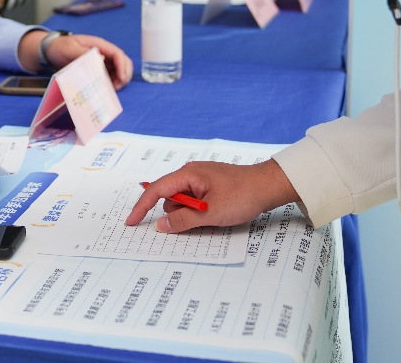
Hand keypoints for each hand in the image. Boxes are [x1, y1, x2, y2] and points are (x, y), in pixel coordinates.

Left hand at [44, 33, 132, 89]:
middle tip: (117, 87)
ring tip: (112, 89)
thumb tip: (102, 58)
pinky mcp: (98, 68)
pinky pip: (111, 76)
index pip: (118, 54)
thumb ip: (84, 53)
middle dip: (124, 74)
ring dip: (119, 80)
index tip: (121, 78)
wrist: (52, 50)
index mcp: (99, 45)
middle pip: (123, 62)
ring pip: (119, 70)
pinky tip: (106, 89)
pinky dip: (112, 83)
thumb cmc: (61, 47)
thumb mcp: (70, 48)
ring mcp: (102, 61)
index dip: (122, 66)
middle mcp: (104, 52)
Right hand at [125, 159, 298, 231]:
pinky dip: (197, 211)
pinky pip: (193, 201)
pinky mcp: (209, 186)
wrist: (269, 186)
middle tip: (200, 219)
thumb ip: (183, 220)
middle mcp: (190, 174)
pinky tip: (213, 214)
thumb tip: (161, 226)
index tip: (131, 222)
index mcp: (187, 175)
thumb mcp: (210, 213)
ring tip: (213, 216)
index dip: (142, 207)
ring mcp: (200, 179)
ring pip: (182, 202)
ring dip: (190, 214)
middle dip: (177, 213)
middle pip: (169, 198)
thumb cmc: (242, 195)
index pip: (156, 190)